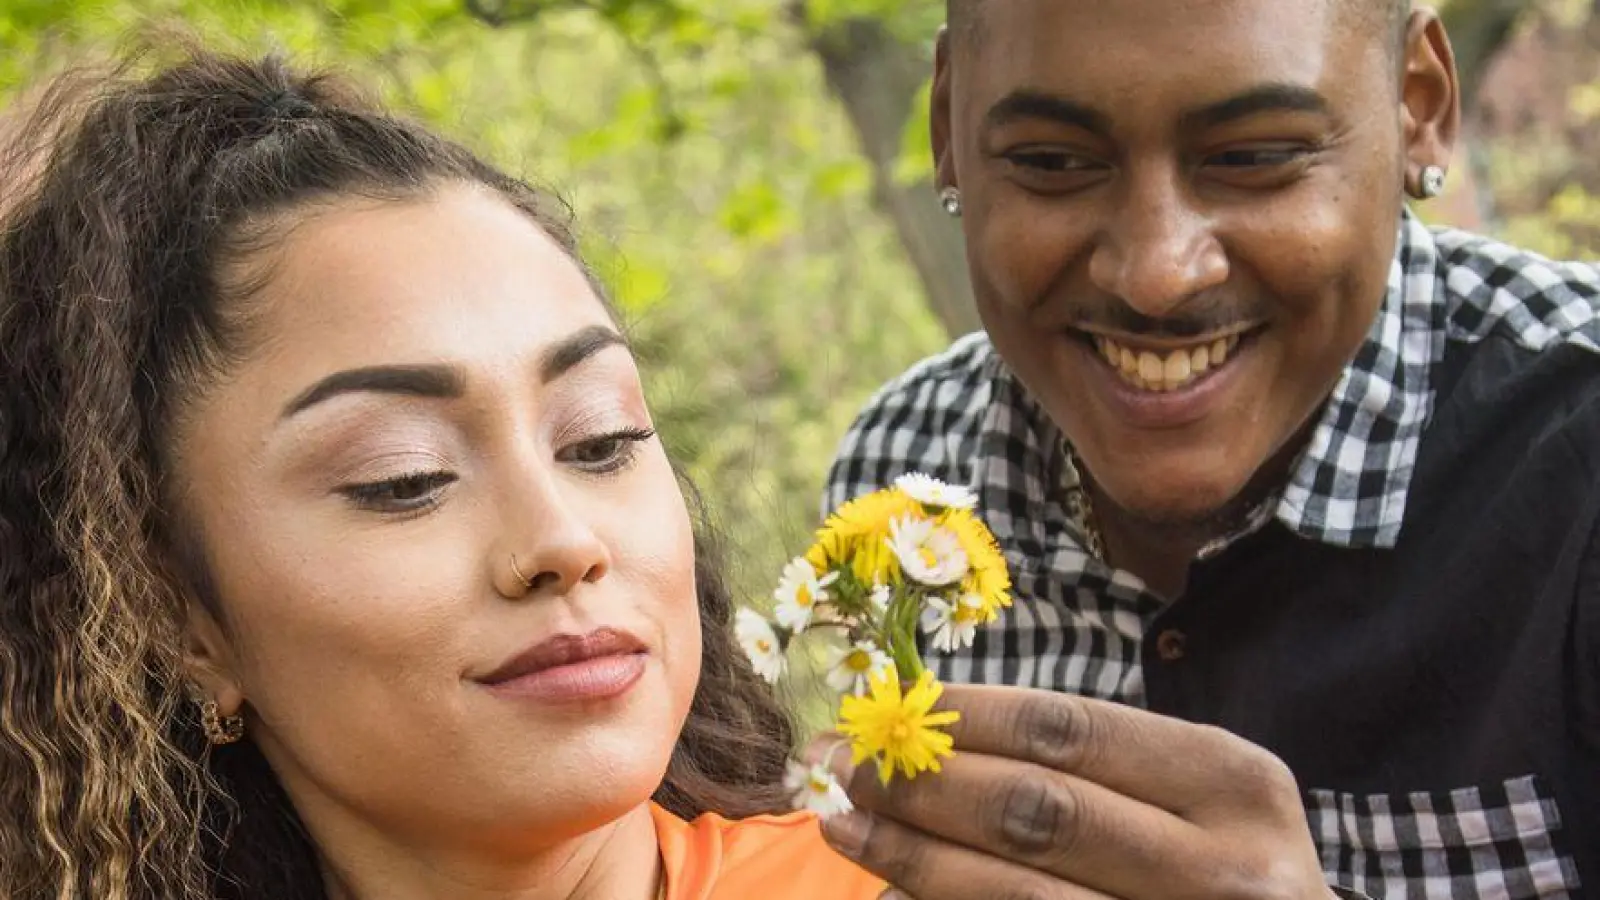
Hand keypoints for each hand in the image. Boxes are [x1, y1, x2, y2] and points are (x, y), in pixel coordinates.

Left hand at [810, 684, 1333, 899]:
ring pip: (1019, 895)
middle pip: (1036, 810)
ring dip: (913, 855)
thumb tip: (928, 732)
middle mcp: (1225, 868)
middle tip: (840, 763)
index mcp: (1233, 782)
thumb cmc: (1221, 868)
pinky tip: (893, 889)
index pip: (1068, 730)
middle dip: (921, 782)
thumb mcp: (1195, 800)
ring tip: (844, 824)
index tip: (885, 706)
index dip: (962, 717)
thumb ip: (1090, 767)